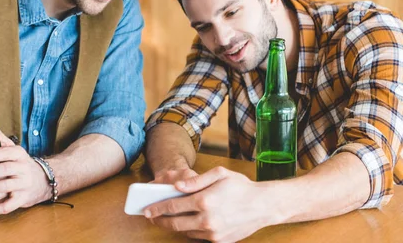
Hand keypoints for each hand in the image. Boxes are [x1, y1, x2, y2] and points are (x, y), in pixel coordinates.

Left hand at [0, 131, 50, 215]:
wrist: (42, 180)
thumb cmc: (20, 164)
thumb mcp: (14, 150)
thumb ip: (0, 140)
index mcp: (19, 154)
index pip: (4, 152)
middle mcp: (24, 167)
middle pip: (4, 169)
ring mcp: (24, 184)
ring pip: (6, 187)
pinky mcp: (23, 199)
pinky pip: (9, 206)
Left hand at [145, 167, 272, 242]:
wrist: (264, 205)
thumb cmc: (241, 186)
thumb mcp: (219, 174)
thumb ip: (195, 180)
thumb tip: (176, 186)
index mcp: (204, 201)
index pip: (173, 206)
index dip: (157, 208)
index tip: (146, 209)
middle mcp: (207, 220)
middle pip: (175, 223)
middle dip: (160, 220)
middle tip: (151, 217)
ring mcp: (213, 233)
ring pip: (185, 232)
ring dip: (174, 226)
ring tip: (166, 219)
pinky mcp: (219, 241)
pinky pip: (198, 237)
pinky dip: (189, 230)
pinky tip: (185, 222)